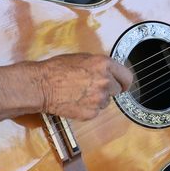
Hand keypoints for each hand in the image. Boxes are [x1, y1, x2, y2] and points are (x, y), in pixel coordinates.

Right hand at [0, 53, 132, 125]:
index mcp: (105, 64)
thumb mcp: (83, 58)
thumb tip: (111, 71)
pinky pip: (96, 111)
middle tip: (92, 86)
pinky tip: (76, 100)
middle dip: (108, 89)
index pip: (127, 77)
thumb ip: (100, 65)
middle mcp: (105, 82)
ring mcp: (99, 99)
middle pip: (116, 90)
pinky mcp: (91, 113)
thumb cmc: (58, 68)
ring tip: (80, 92)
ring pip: (106, 101)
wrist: (42, 85)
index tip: (122, 85)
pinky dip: (88, 107)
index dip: (124, 82)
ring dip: (97, 98)